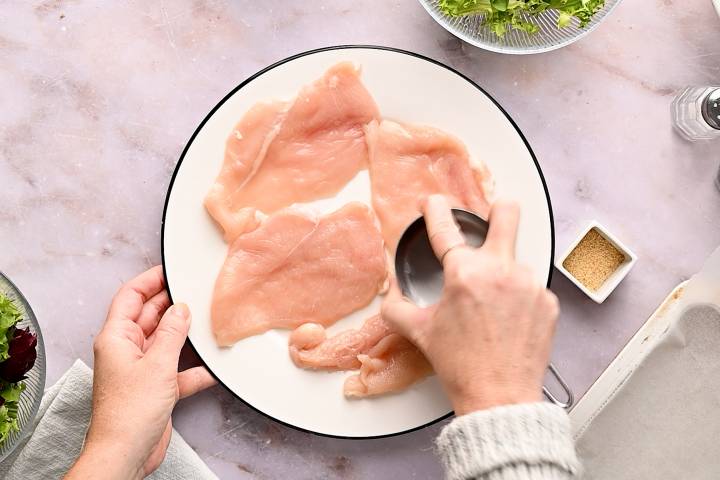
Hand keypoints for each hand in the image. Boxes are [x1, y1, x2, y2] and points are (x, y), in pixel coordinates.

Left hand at [66, 266, 215, 478]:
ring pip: (165, 341)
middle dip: (171, 303)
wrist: (126, 453)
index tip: (169, 269)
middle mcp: (127, 350)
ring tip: (204, 320)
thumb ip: (172, 332)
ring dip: (184, 334)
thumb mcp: (157, 364)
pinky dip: (193, 369)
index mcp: (116, 338)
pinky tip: (210, 368)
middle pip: (150, 315)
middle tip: (193, 290)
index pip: (130, 296)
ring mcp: (141, 369)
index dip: (149, 280)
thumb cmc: (129, 412)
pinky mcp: (155, 388)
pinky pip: (177, 370)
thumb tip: (180, 309)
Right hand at [382, 195, 558, 414]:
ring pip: (515, 262)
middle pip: (508, 213)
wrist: (499, 397)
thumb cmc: (461, 365)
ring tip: (492, 308)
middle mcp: (501, 271)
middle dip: (499, 207)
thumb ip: (397, 306)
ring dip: (502, 274)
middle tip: (492, 213)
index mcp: (465, 274)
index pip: (445, 229)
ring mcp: (530, 285)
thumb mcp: (420, 332)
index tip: (433, 203)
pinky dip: (518, 299)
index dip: (435, 210)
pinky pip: (530, 289)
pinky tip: (508, 321)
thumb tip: (392, 291)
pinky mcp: (548, 303)